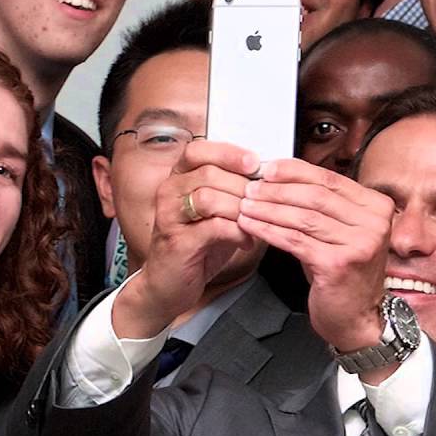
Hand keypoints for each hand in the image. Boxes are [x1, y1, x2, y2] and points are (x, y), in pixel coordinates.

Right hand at [112, 140, 259, 338]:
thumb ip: (232, 191)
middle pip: (209, 173)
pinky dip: (237, 232)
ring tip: (256, 221)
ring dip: (240, 209)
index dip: (228, 153)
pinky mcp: (177, 242)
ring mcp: (169, 217)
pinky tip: (246, 240)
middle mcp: (169, 192)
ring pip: (209, 197)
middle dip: (243, 186)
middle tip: (264, 201)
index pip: (199, 150)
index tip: (254, 162)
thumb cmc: (197, 246)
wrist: (168, 285)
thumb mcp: (216, 212)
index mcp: (178, 178)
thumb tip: (267, 176)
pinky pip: (213, 227)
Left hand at [236, 158, 392, 352]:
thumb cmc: (343, 272)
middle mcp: (374, 223)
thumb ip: (323, 205)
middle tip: (250, 188)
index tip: (267, 168)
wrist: (358, 319)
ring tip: (245, 205)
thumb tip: (280, 176)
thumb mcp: (340, 231)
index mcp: (377, 207)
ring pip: (303, 217)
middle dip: (277, 190)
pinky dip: (269, 230)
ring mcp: (360, 244)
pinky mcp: (339, 264)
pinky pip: (295, 240)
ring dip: (269, 209)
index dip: (295, 171)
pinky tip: (251, 225)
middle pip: (315, 196)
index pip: (330, 179)